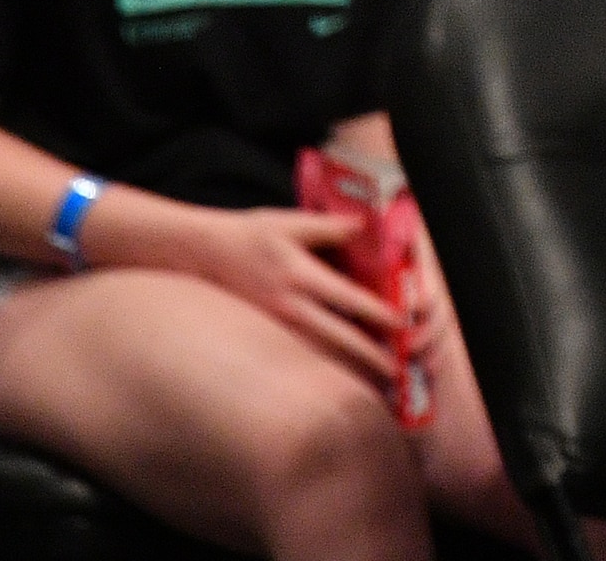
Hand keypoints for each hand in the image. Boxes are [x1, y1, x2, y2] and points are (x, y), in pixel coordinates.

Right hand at [181, 207, 404, 388]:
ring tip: (373, 381)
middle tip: (397, 370)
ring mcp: (276, 322)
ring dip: (346, 366)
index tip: (402, 325)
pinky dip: (320, 364)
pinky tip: (337, 376)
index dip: (377, 313)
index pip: (348, 299)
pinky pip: (298, 353)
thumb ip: (329, 227)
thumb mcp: (290, 223)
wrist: (203, 255)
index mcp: (301, 276)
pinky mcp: (266, 331)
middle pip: (337, 336)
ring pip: (318, 351)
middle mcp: (290, 305)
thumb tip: (363, 226)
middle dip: (368, 354)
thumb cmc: (250, 235)